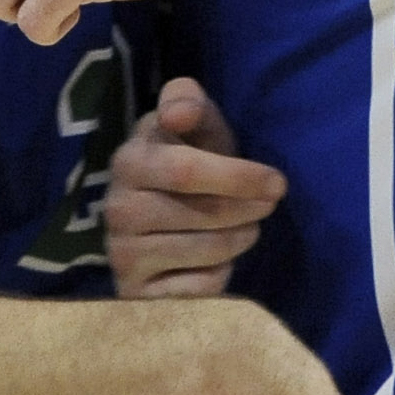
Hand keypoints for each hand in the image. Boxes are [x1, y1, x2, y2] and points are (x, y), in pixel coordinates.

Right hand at [106, 78, 286, 298]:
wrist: (154, 223)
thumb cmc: (184, 164)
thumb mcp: (190, 126)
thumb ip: (186, 101)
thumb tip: (178, 113)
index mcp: (129, 161)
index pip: (186, 170)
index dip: (237, 176)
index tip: (277, 182)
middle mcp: (117, 208)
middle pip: (201, 213)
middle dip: (246, 208)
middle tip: (270, 204)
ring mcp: (123, 254)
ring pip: (205, 250)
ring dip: (239, 238)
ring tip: (246, 228)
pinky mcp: (135, 294)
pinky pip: (198, 288)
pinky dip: (220, 273)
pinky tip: (216, 260)